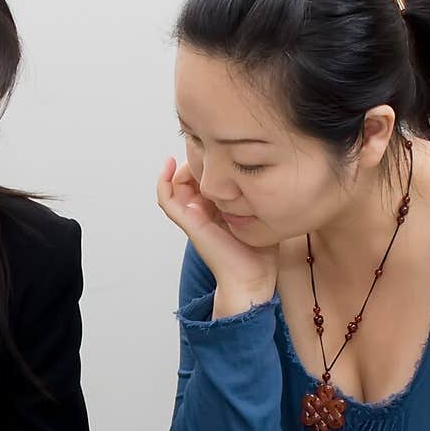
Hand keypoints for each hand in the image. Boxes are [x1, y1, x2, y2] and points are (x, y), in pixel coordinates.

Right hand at [156, 156, 278, 313]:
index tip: (223, 151)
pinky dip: (163, 181)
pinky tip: (170, 164)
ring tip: (193, 155)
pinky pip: (167, 199)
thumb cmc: (260, 255)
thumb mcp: (263, 215)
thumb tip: (266, 172)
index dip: (209, 162)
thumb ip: (259, 196)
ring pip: (176, 184)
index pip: (205, 179)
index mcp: (218, 210)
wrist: (252, 279)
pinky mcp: (188, 222)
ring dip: (182, 167)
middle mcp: (202, 212)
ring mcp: (193, 216)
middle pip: (190, 178)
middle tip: (209, 150)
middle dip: (196, 161)